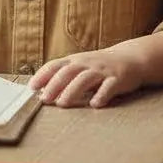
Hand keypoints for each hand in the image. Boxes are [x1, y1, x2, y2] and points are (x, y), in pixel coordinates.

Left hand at [28, 48, 144, 108]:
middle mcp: (87, 63)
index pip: (55, 65)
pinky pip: (109, 87)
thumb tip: (42, 91)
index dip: (43, 75)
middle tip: (44, 99)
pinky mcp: (117, 79)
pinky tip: (95, 104)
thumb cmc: (100, 66)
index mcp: (76, 60)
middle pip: (68, 72)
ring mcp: (102, 71)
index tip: (31, 87)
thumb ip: (64, 76)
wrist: (131, 58)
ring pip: (85, 79)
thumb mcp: (81, 66)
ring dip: (72, 91)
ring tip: (62, 103)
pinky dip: (101, 95)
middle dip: (55, 85)